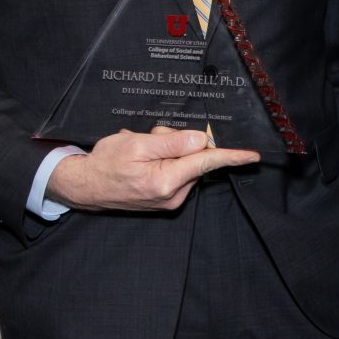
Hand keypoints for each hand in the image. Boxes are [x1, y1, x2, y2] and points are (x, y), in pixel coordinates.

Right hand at [47, 126, 258, 212]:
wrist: (86, 186)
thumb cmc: (107, 163)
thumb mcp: (137, 144)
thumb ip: (172, 142)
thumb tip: (202, 140)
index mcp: (166, 181)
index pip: (206, 162)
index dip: (231, 156)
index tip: (252, 155)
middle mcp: (173, 195)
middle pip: (194, 159)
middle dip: (178, 142)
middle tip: (150, 139)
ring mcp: (170, 200)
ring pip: (185, 164)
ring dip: (169, 151)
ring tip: (142, 151)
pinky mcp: (166, 200)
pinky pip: (177, 173)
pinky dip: (164, 161)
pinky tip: (144, 160)